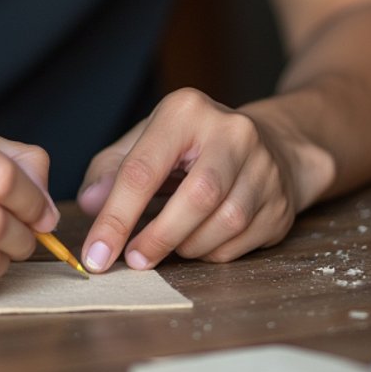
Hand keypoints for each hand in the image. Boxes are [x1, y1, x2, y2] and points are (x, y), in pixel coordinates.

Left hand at [77, 88, 324, 271]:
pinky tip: (200, 241)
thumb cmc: (191, 146)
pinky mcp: (280, 202)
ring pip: (225, 222)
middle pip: (196, 196)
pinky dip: (213, 252)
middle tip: (133, 261)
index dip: (116, 217)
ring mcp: (263, 167)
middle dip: (159, 236)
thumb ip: (111, 169)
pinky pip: (243, 242)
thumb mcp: (146, 141)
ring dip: (189, 246)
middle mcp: (231, 132)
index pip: (143, 169)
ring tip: (170, 243)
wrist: (268, 145)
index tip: (95, 255)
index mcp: (186, 110)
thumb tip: (90, 202)